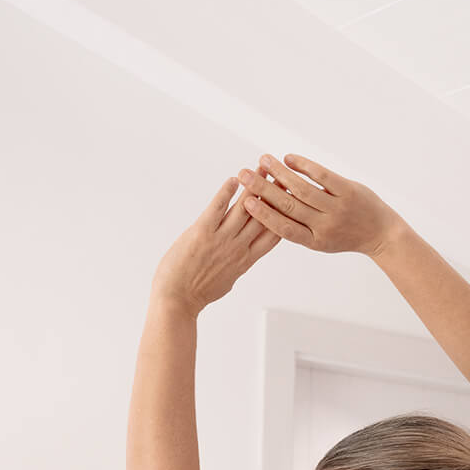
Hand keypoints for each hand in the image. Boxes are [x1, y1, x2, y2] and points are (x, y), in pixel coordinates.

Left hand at [149, 176, 281, 315]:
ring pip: (245, 208)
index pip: (274, 235)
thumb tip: (241, 257)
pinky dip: (226, 191)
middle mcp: (238, 248)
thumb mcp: (227, 280)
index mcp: (246, 260)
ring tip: (262, 168)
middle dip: (275, 194)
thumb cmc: (198, 293)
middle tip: (283, 176)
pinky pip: (218, 207)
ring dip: (254, 186)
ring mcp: (221, 239)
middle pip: (264, 216)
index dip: (284, 215)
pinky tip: (234, 179)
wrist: (177, 300)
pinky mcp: (202, 232)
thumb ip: (237, 264)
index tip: (292, 200)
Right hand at [235, 152, 401, 256]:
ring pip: (303, 188)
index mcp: (314, 240)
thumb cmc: (346, 235)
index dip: (263, 215)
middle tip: (244, 174)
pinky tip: (289, 158)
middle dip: (264, 189)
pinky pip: (322, 176)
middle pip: (288, 205)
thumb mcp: (322, 240)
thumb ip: (300, 227)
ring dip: (280, 172)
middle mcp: (325, 225)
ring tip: (263, 159)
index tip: (246, 200)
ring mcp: (337, 208)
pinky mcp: (348, 191)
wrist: (382, 234)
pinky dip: (304, 166)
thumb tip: (271, 210)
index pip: (283, 228)